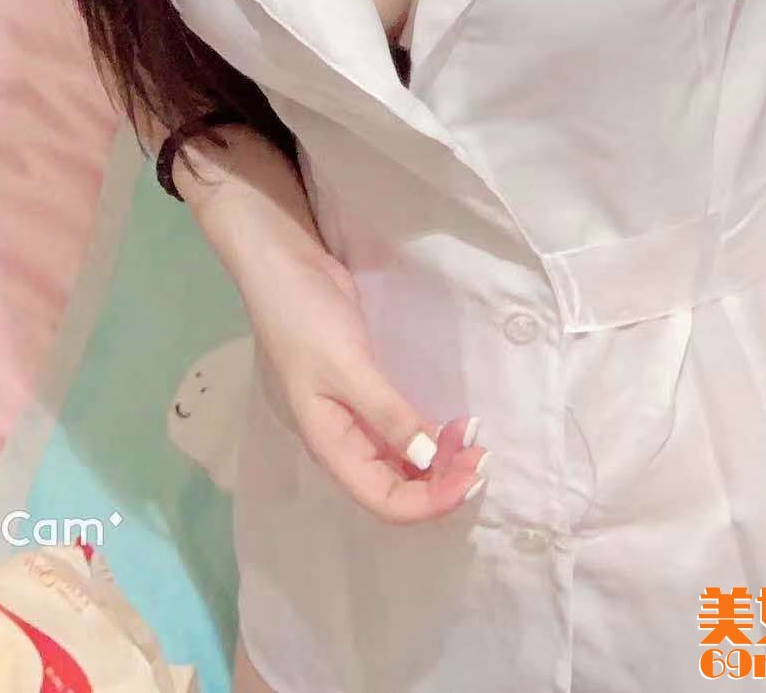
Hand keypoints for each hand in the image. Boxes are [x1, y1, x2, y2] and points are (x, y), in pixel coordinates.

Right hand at [242, 239, 487, 523]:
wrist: (284, 264)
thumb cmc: (305, 318)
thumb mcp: (346, 365)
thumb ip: (387, 413)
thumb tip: (429, 460)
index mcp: (330, 445)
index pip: (385, 500)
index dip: (430, 502)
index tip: (473, 476)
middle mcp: (343, 441)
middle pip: (396, 486)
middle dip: (441, 482)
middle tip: (482, 456)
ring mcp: (353, 417)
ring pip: (400, 461)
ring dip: (439, 460)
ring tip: (473, 439)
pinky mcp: (364, 391)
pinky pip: (400, 430)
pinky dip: (428, 434)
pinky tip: (451, 423)